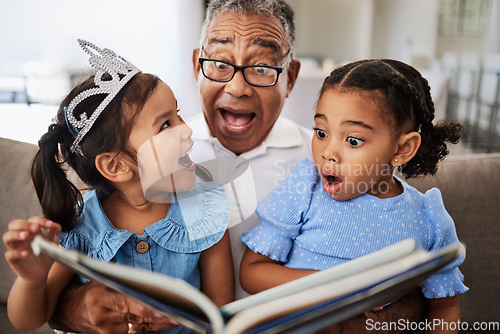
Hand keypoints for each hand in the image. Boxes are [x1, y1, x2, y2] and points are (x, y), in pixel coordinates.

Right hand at [3, 216, 60, 281]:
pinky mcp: (14, 260)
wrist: (41, 272)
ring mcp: (16, 248)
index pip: (31, 220)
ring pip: (7, 237)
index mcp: (31, 232)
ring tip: (26, 236)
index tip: (50, 225)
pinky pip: (9, 254)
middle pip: (14, 224)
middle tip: (36, 228)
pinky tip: (26, 253)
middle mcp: (21, 238)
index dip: (40, 220)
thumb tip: (57, 226)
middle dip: (25, 224)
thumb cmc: (45, 255)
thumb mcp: (52, 243)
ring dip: (16, 234)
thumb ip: (54, 234)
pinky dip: (17, 253)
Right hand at [52, 280, 178, 333]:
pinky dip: (152, 327)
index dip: (146, 307)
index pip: (127, 304)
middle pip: (138, 317)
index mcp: (100, 298)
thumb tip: (151, 284)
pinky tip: (168, 323)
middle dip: (161, 316)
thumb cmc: (91, 291)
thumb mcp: (103, 281)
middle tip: (182, 313)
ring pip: (140, 326)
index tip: (164, 308)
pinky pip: (136, 333)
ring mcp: (107, 331)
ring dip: (161, 322)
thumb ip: (124, 283)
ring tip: (181, 318)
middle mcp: (103, 317)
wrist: (69, 309)